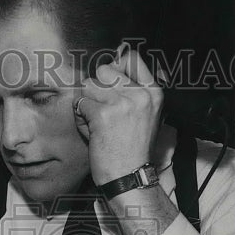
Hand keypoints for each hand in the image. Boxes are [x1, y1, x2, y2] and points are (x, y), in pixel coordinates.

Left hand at [75, 47, 163, 184]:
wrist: (129, 177)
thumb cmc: (133, 150)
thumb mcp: (147, 115)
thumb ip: (135, 91)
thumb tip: (116, 67)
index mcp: (154, 92)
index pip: (131, 58)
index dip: (114, 68)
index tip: (109, 85)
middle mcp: (140, 94)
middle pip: (104, 69)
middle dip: (96, 88)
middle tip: (101, 109)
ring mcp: (122, 103)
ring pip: (89, 85)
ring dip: (86, 103)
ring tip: (96, 122)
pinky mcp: (103, 115)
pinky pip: (80, 104)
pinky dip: (80, 118)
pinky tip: (91, 131)